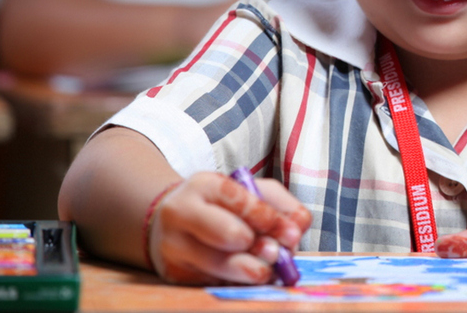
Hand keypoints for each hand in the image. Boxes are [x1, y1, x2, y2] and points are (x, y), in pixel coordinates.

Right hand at [148, 172, 310, 284]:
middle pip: (228, 235)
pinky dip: (236, 282)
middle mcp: (182, 213)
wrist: (168, 220)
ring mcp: (173, 246)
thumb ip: (280, 204)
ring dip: (252, 271)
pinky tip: (246, 276)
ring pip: (221, 266)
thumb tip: (299, 229)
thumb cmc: (220, 204)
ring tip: (266, 270)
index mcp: (204, 184)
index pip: (241, 202)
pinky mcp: (174, 274)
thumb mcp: (250, 190)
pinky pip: (213, 283)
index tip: (292, 234)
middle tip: (276, 254)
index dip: (270, 220)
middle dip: (260, 247)